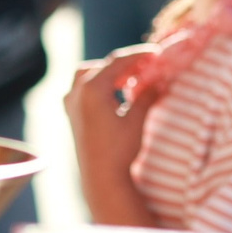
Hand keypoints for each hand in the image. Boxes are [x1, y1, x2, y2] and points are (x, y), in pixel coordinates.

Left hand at [65, 45, 164, 225]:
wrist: (100, 179)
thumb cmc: (119, 150)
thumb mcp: (136, 120)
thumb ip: (147, 96)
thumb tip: (160, 81)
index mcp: (92, 88)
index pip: (117, 62)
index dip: (138, 55)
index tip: (155, 53)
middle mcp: (77, 91)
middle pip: (103, 66)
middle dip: (125, 64)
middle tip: (146, 66)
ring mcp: (71, 102)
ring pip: (88, 74)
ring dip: (108, 73)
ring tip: (128, 78)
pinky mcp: (71, 113)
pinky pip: (82, 88)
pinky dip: (98, 84)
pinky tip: (113, 94)